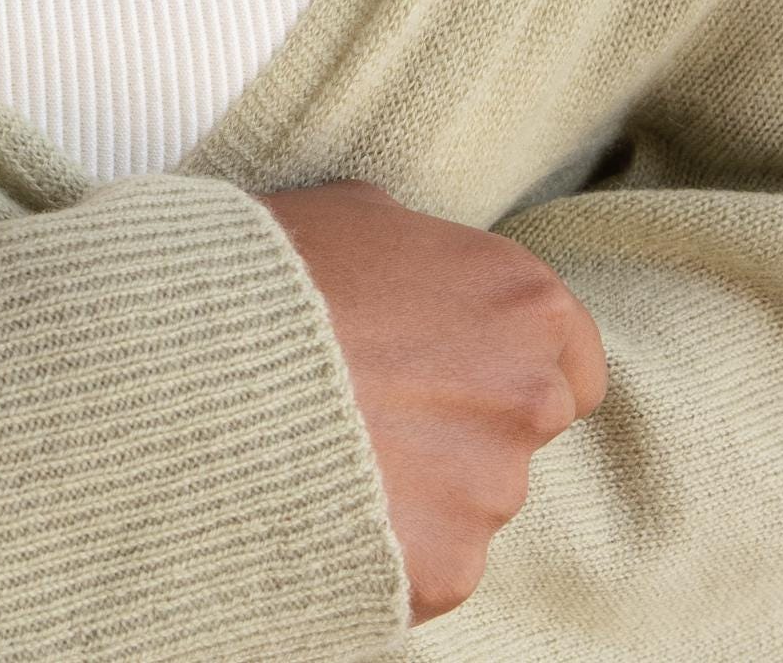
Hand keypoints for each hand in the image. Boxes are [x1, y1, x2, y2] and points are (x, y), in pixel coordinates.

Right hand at [258, 177, 607, 621]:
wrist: (206, 357)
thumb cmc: (278, 269)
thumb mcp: (359, 216)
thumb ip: (420, 253)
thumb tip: (414, 275)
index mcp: (523, 303)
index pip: (576, 361)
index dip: (516, 363)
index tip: (465, 368)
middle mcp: (530, 399)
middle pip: (519, 430)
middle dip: (462, 422)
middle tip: (377, 404)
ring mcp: (491, 491)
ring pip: (471, 499)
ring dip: (420, 483)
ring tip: (332, 448)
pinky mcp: (446, 567)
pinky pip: (427, 560)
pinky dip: (384, 540)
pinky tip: (323, 497)